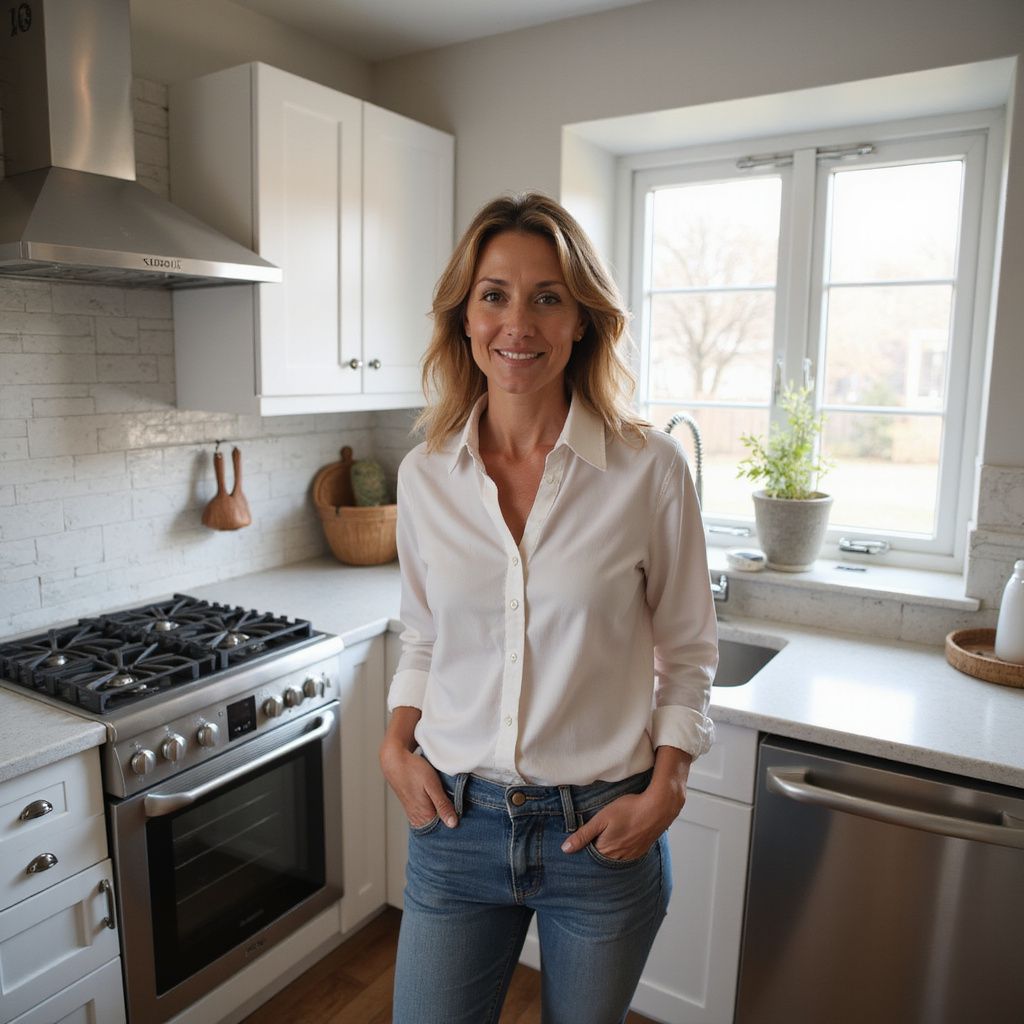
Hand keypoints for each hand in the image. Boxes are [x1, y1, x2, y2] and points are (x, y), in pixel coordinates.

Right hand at [379, 739, 458, 828]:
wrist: (395, 761)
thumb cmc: (413, 770)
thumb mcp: (432, 785)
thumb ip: (442, 805)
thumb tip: (453, 824)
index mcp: (424, 816)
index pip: (445, 829)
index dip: (457, 823)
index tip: (466, 816)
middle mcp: (418, 819)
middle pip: (439, 826)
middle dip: (451, 819)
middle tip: (461, 807)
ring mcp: (414, 814)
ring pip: (434, 820)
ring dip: (443, 813)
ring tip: (452, 802)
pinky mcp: (413, 808)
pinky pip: (428, 814)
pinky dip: (436, 810)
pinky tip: (441, 801)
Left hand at [560, 784, 685, 860]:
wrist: (657, 808)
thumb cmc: (629, 809)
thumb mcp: (601, 818)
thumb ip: (583, 834)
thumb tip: (565, 849)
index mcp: (606, 850)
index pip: (588, 858)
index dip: (583, 850)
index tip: (580, 843)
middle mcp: (618, 858)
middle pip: (601, 860)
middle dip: (595, 853)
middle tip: (594, 839)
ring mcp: (631, 856)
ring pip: (614, 859)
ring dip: (608, 852)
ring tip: (607, 838)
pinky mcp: (640, 851)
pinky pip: (626, 857)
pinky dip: (620, 851)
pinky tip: (621, 840)